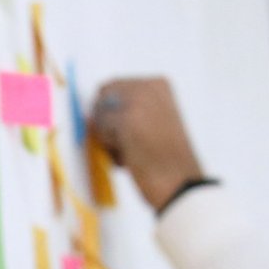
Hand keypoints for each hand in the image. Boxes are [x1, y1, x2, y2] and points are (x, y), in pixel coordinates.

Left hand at [90, 77, 204, 211]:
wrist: (180, 183)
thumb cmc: (165, 161)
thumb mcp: (152, 125)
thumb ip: (127, 113)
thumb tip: (88, 115)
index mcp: (157, 84)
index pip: (114, 87)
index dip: (112, 113)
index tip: (132, 133)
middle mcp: (148, 86)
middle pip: (102, 96)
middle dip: (107, 123)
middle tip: (131, 146)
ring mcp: (137, 101)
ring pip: (99, 114)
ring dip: (108, 138)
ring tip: (133, 153)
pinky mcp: (127, 120)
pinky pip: (100, 130)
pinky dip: (109, 149)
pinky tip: (130, 159)